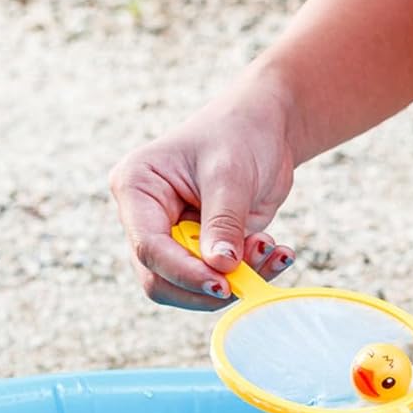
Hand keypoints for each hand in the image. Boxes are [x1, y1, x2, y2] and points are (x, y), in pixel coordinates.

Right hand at [108, 84, 298, 308]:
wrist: (265, 126)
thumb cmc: (240, 133)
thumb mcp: (231, 174)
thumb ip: (223, 222)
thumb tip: (221, 268)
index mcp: (136, 188)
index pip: (148, 246)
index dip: (183, 272)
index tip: (222, 283)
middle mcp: (145, 217)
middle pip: (160, 277)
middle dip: (206, 284)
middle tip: (250, 277)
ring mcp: (172, 236)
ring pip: (188, 287)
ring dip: (233, 281)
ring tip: (270, 249)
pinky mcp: (200, 248)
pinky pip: (217, 278)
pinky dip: (249, 275)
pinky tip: (277, 253)